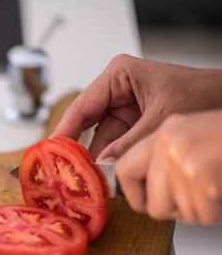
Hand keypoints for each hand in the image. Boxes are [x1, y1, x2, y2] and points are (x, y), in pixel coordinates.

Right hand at [50, 54, 221, 159]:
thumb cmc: (203, 93)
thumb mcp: (161, 119)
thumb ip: (129, 143)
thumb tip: (102, 166)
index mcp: (118, 75)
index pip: (81, 106)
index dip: (64, 131)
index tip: (49, 152)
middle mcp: (115, 90)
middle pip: (85, 123)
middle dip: (76, 149)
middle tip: (62, 171)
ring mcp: (122, 107)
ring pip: (97, 138)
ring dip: (93, 159)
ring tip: (82, 179)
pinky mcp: (130, 123)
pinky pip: (112, 144)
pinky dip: (108, 160)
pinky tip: (100, 175)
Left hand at [116, 110, 221, 223]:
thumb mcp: (198, 144)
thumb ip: (165, 165)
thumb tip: (139, 196)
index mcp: (167, 130)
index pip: (122, 170)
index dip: (134, 196)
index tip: (146, 203)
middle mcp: (170, 139)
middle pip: (149, 203)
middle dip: (176, 212)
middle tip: (200, 200)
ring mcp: (183, 153)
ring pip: (177, 212)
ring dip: (203, 210)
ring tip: (219, 188)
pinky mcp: (199, 170)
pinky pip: (201, 213)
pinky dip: (218, 212)